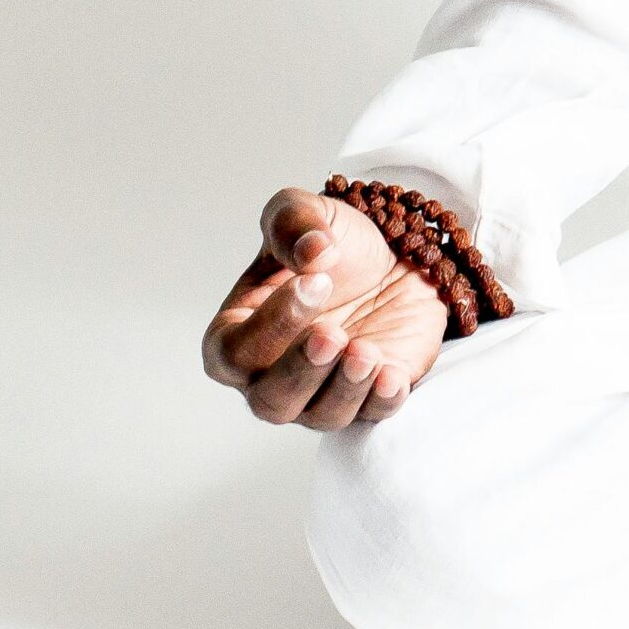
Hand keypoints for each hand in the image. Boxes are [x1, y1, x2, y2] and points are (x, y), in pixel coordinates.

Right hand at [201, 186, 447, 429]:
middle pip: (270, 401)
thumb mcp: (307, 213)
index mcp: (241, 332)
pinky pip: (372, 416)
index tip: (314, 282)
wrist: (395, 251)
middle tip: (332, 333)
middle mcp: (273, 373)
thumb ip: (293, 221)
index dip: (270, 325)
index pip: (233, 352)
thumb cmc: (333, 242)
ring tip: (366, 352)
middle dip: (301, 371)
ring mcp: (322, 390)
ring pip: (320, 416)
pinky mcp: (370, 395)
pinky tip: (392, 377)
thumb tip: (313, 251)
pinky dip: (381, 401)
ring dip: (343, 389)